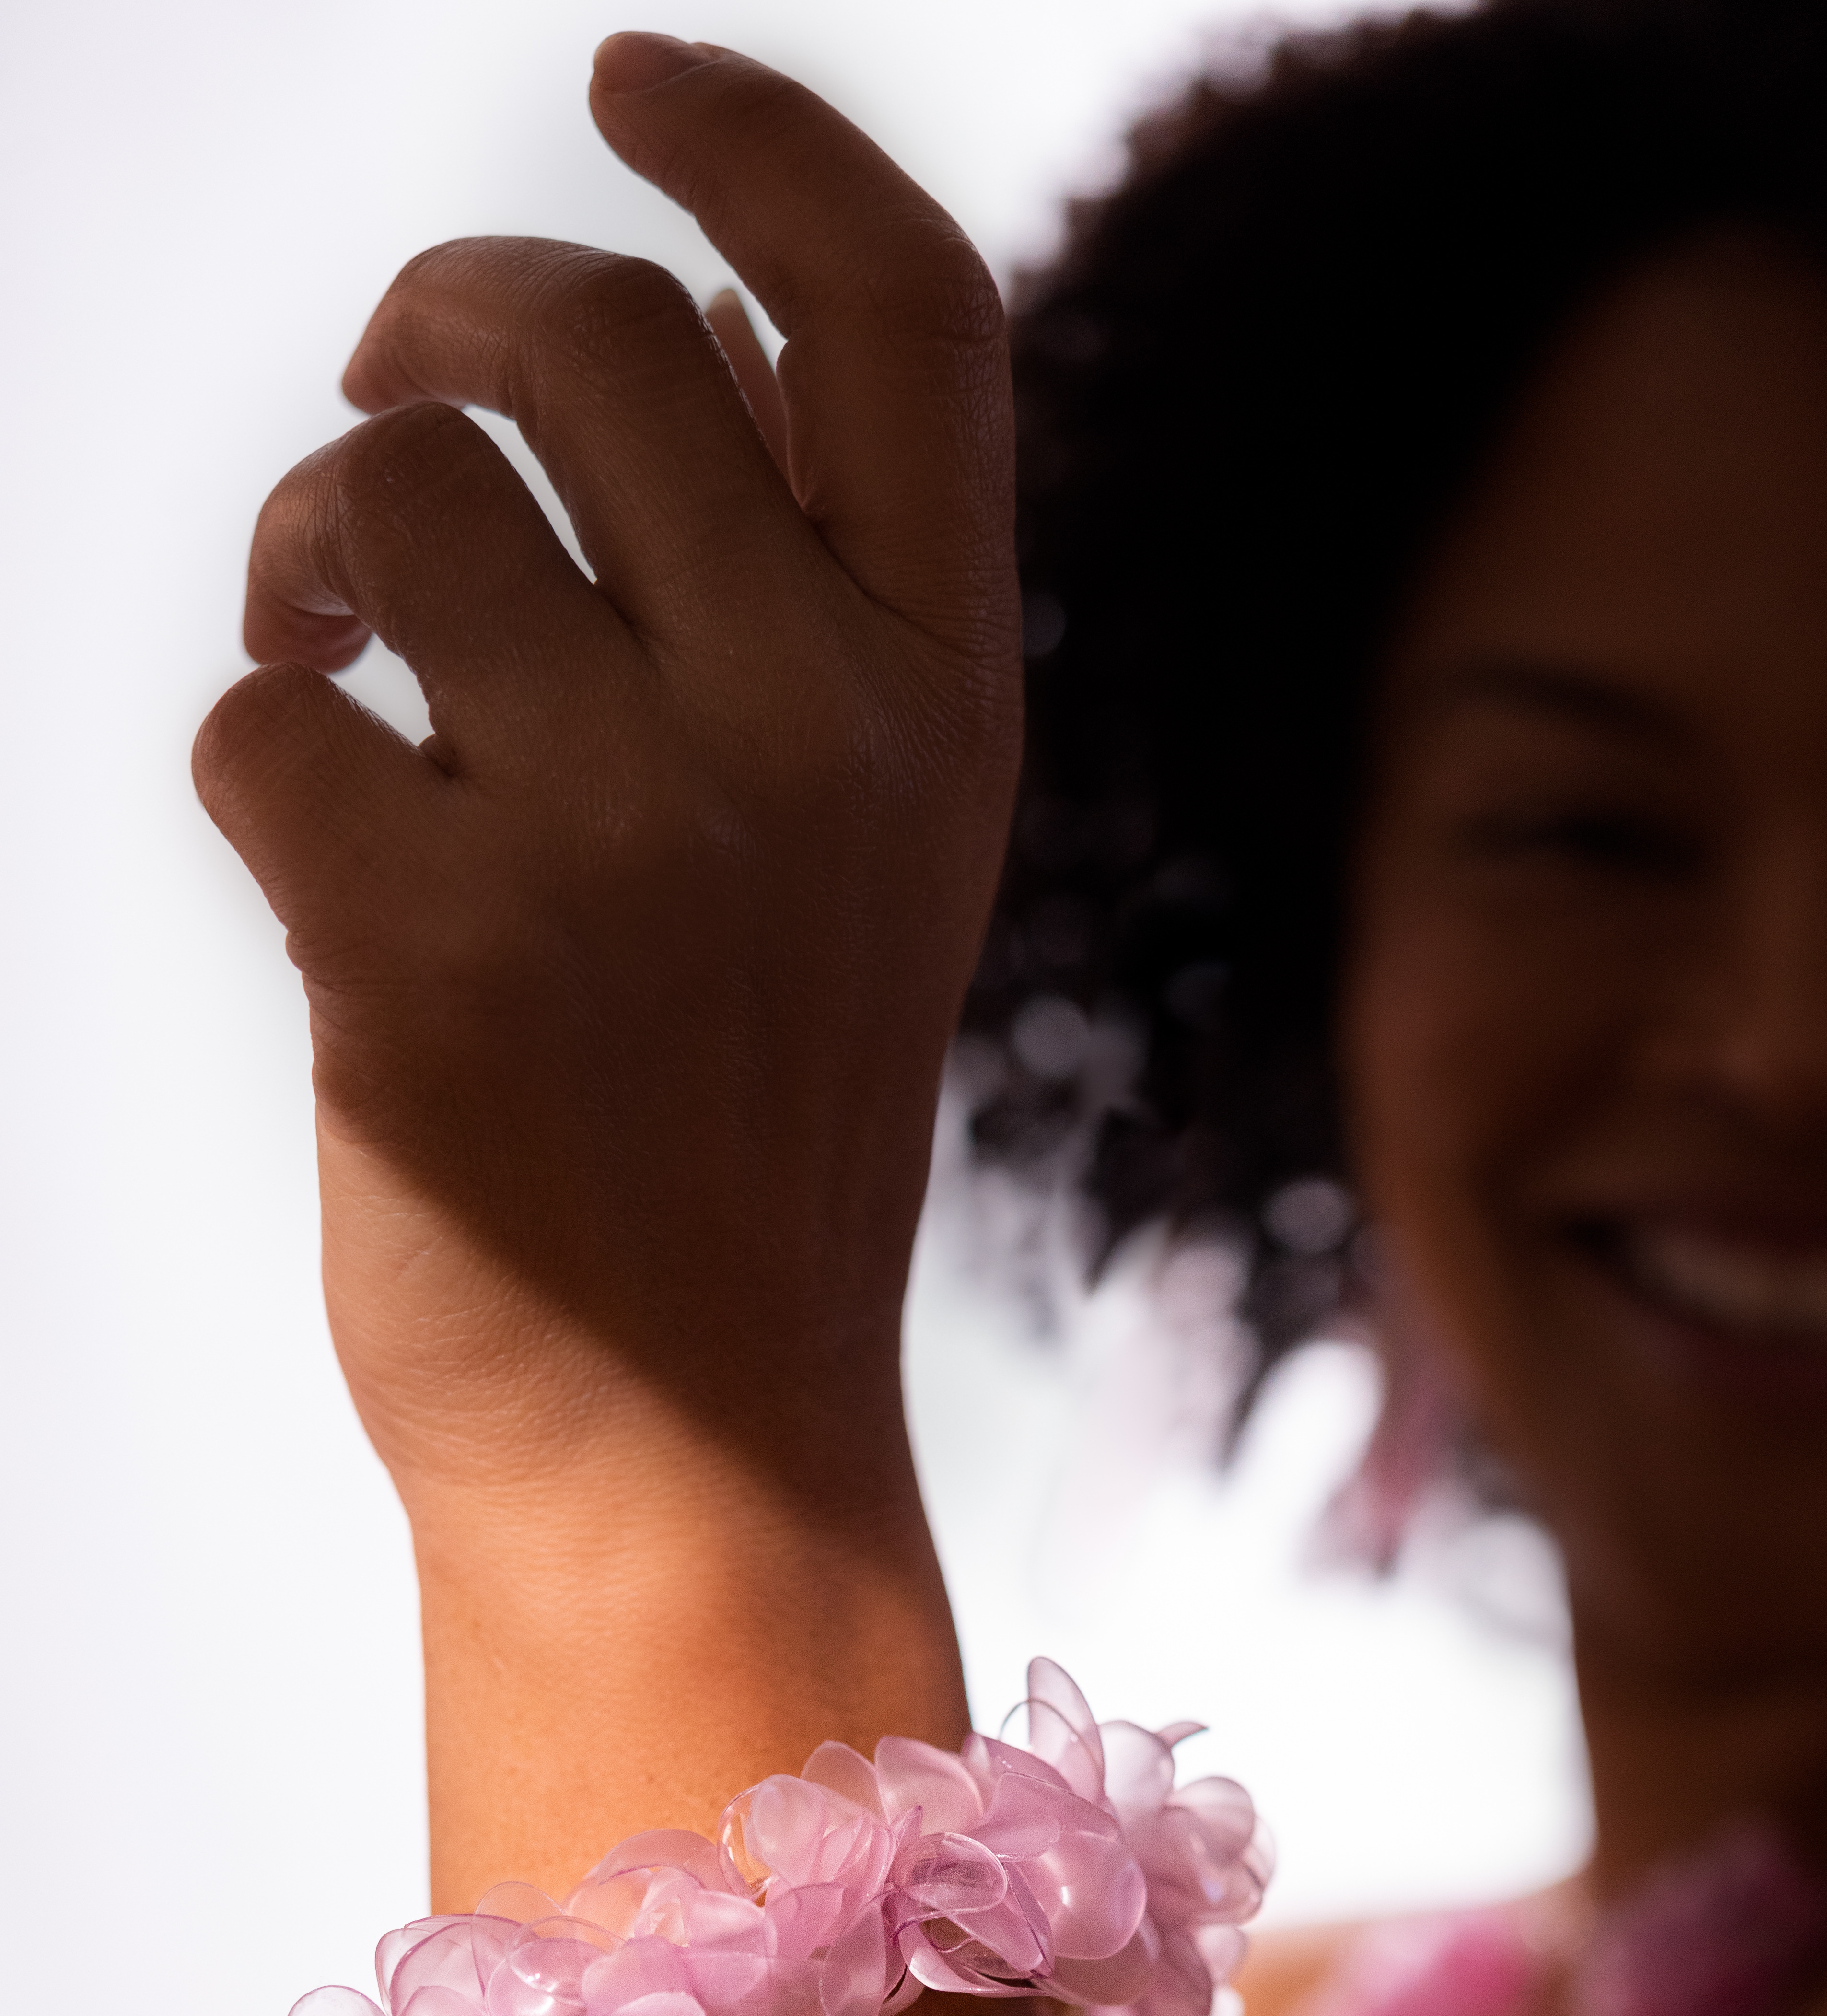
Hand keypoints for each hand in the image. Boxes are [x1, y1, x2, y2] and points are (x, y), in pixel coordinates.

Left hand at [193, 35, 1019, 1551]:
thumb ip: (809, 598)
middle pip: (587, 334)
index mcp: (946, 703)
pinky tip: (329, 851)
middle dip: (449, 322)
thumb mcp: (864, 854)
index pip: (901, 311)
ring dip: (320, 543)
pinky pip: (257, 708)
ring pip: (389, 495)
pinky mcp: (421, 951)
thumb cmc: (749, 1125)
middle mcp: (814, 739)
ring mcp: (624, 843)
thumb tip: (686, 322)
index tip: (626, 84)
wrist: (687, 1446)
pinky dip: (259, 749)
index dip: (756, 143)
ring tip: (340, 645)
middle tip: (405, 401)